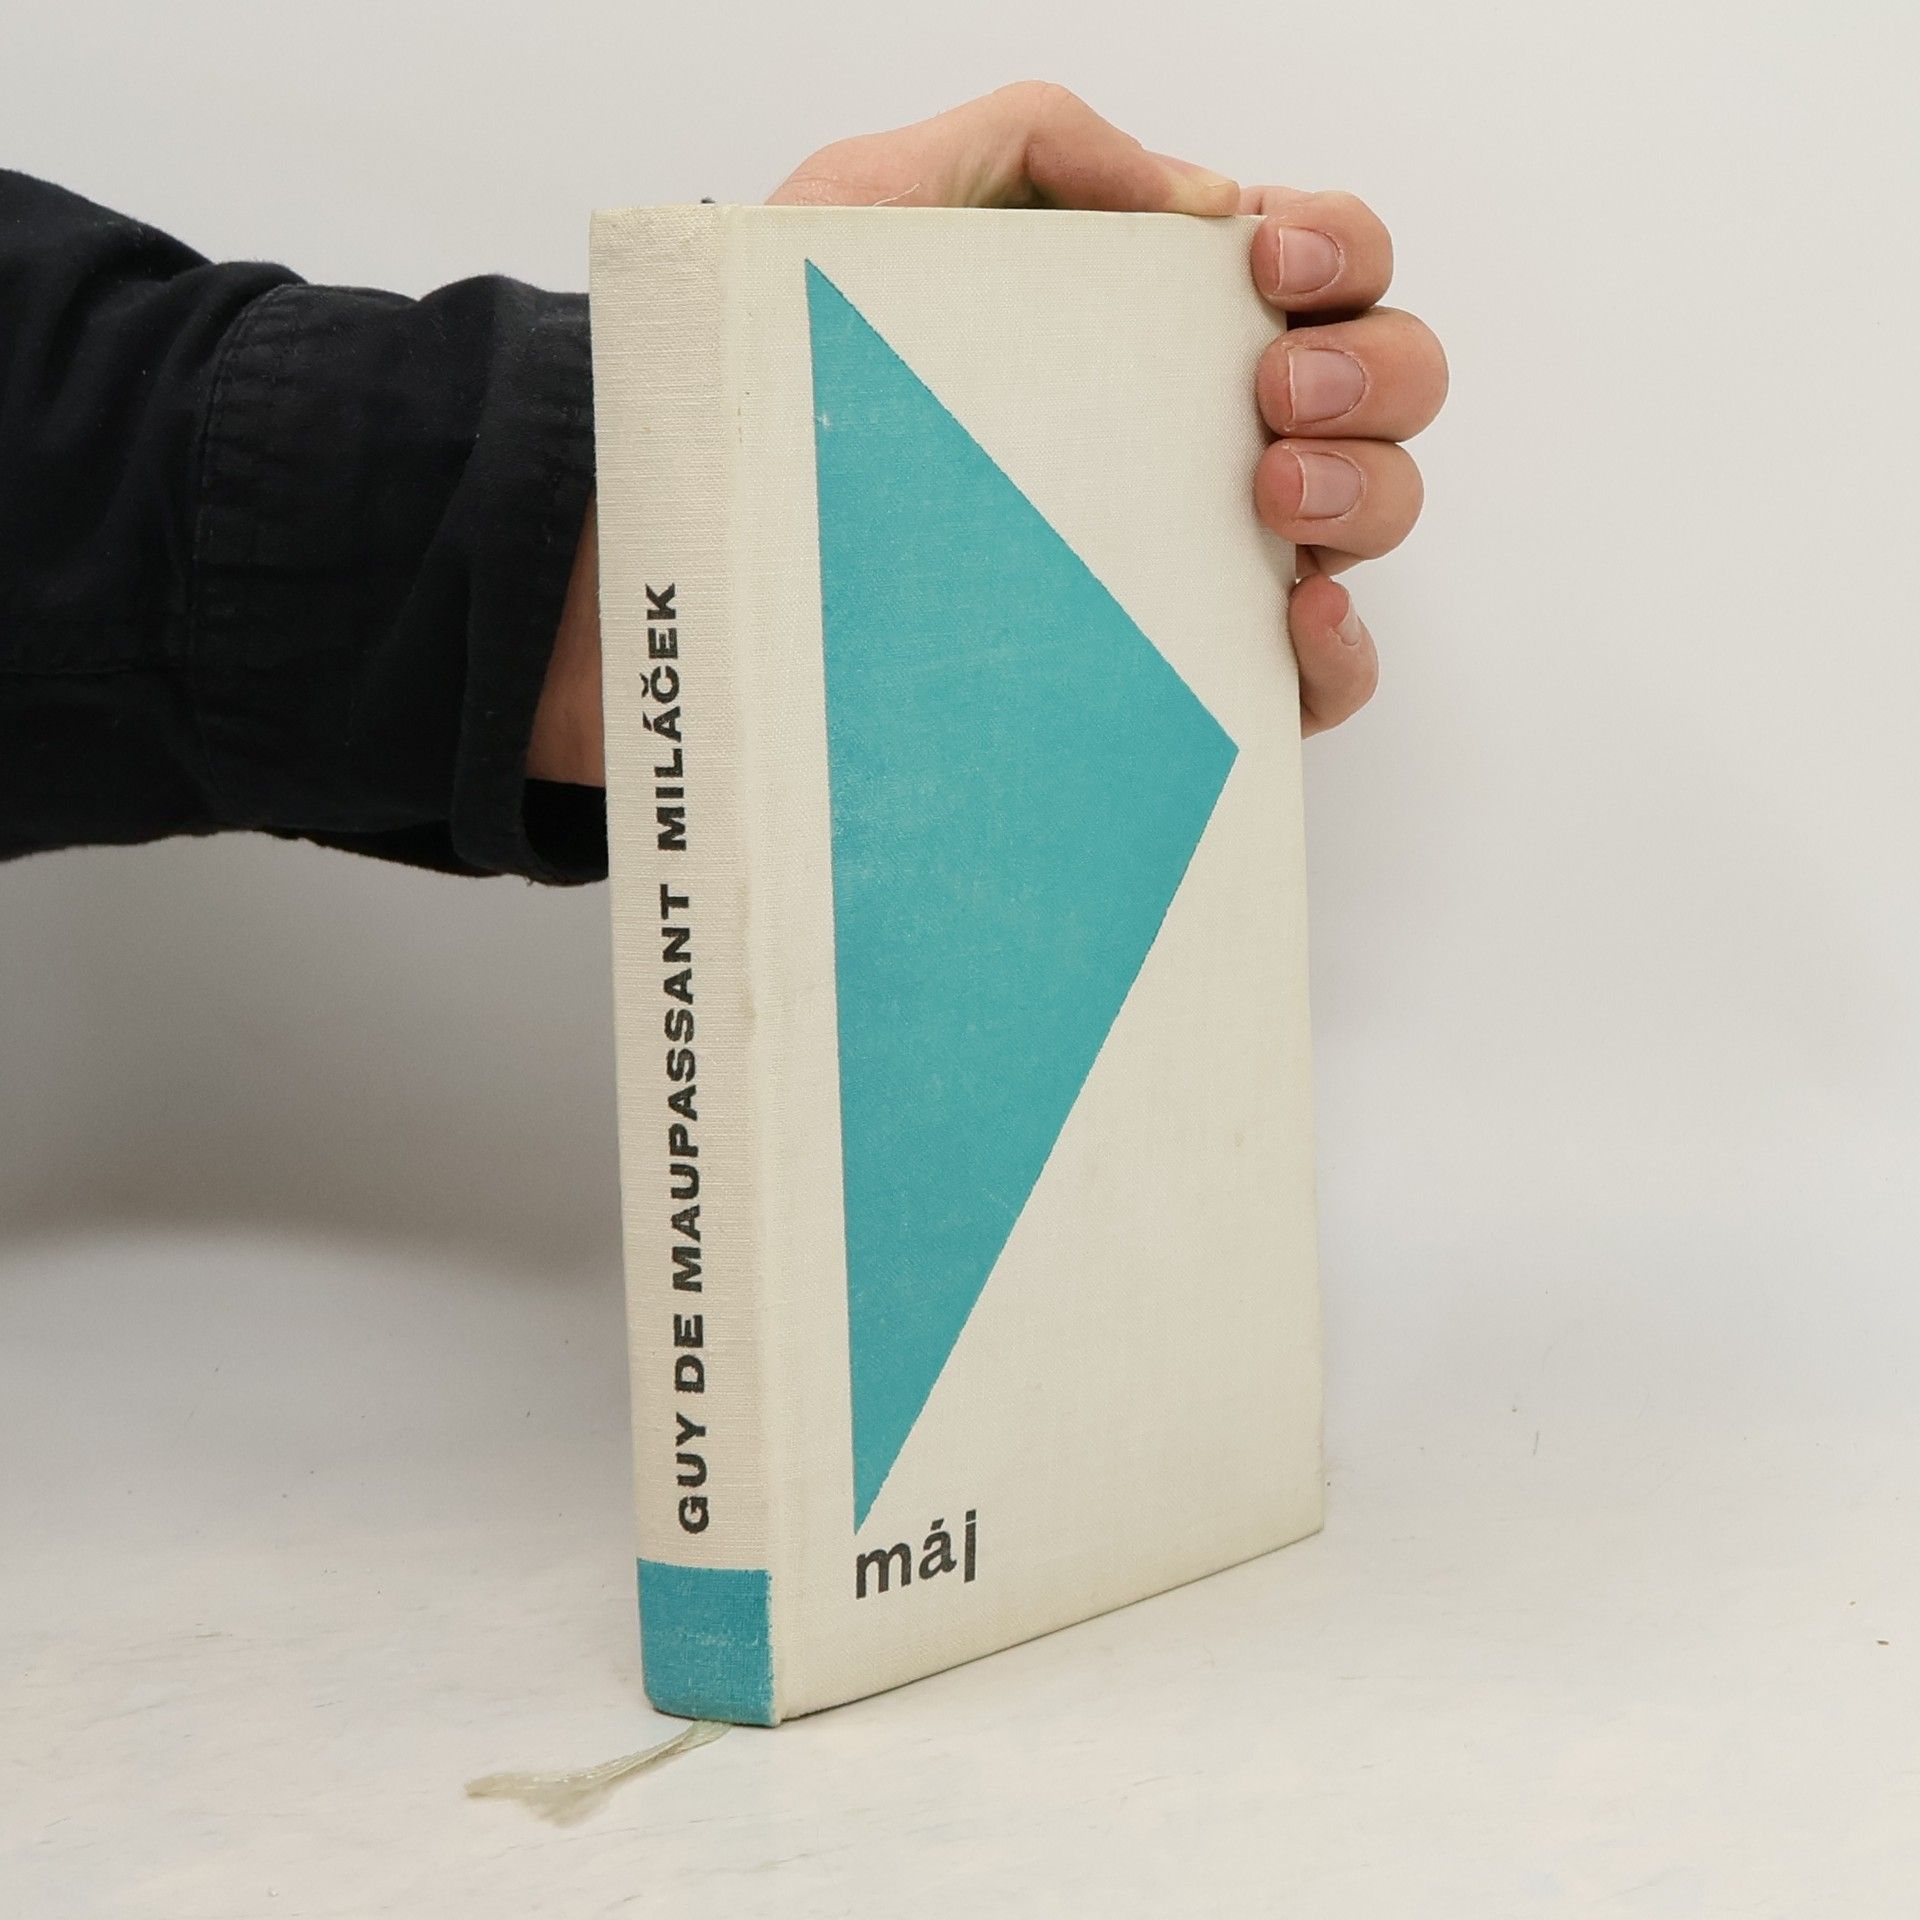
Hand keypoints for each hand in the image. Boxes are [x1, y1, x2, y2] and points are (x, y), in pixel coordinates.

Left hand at [769, 82, 1447, 735]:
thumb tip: (1201, 201)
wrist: (733, 534)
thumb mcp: (887, 206)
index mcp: (1167, 322)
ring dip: (1366, 486)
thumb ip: (1031, 137)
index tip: (1266, 262)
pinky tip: (1293, 612)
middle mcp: (1213, 433)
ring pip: (1383, 508)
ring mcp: (1216, 555)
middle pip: (1394, 377)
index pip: (1328, 260)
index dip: (1342, 244)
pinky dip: (1343, 647)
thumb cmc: (806, 377)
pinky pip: (1327, 675)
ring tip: (1269, 491)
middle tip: (1270, 389)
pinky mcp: (1198, 672)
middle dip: (1371, 367)